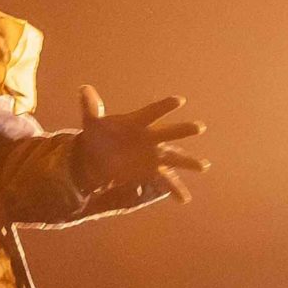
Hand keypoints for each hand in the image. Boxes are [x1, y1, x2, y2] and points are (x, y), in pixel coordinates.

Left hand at [70, 87, 207, 199]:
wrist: (97, 157)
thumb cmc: (98, 135)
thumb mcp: (91, 122)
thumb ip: (90, 106)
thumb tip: (84, 89)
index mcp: (137, 122)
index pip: (152, 112)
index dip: (164, 106)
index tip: (179, 101)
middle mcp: (149, 137)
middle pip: (168, 133)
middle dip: (183, 130)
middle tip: (199, 127)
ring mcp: (153, 155)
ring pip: (174, 157)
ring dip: (188, 161)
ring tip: (204, 166)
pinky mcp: (151, 170)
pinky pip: (166, 180)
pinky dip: (175, 189)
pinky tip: (184, 199)